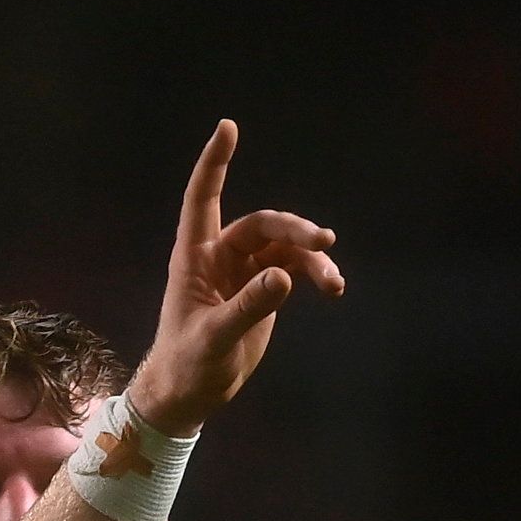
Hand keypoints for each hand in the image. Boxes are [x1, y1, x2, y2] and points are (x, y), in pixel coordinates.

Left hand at [123, 120, 342, 435]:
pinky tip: (333, 288)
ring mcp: (242, 272)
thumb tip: (284, 276)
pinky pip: (294, 269)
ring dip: (311, 258)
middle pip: (262, 225)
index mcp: (194, 257)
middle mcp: (219, 256)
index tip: (228, 127)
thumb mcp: (215, 337)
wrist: (189, 393)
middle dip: (293, 231)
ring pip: (284, 248)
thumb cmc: (187, 364)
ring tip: (333, 282)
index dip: (214, 163)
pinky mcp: (262, 291)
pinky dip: (314, 275)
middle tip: (322, 244)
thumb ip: (248, 307)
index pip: (203, 199)